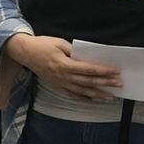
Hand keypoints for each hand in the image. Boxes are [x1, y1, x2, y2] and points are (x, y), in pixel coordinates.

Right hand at [6, 34, 121, 100]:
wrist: (24, 52)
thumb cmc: (42, 45)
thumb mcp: (59, 43)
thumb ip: (74, 52)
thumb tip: (88, 59)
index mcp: (64, 64)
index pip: (89, 69)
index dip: (104, 71)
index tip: (116, 71)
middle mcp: (63, 76)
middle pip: (88, 81)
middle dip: (105, 83)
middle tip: (119, 85)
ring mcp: (59, 83)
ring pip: (81, 91)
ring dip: (97, 94)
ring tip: (110, 97)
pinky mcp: (55, 86)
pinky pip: (71, 95)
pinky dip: (83, 98)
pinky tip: (92, 100)